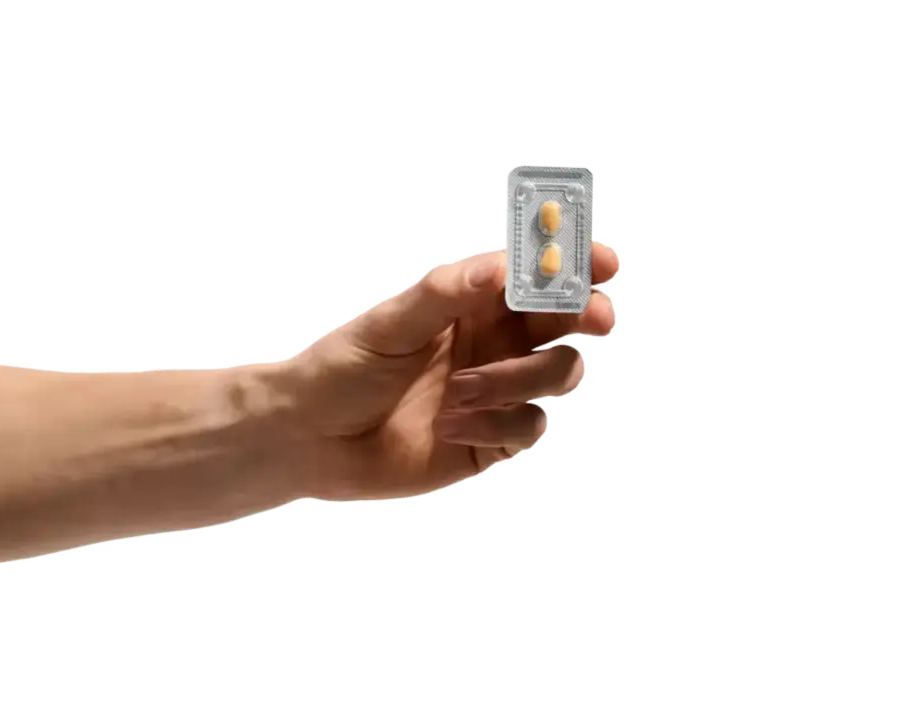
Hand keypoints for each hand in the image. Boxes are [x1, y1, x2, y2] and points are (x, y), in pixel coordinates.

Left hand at [279, 240, 620, 502]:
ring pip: (556, 374)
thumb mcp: (389, 323)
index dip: (574, 266)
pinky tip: (449, 425)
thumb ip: (446, 293)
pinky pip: (529, 425)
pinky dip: (497, 421)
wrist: (311, 438)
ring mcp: (498, 390)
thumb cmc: (344, 368)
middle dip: (585, 316)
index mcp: (471, 303)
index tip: (604, 261)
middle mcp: (493, 342)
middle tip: (594, 319)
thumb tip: (502, 267)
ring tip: (459, 391)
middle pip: (563, 323)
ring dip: (519, 378)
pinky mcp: (493, 436)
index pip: (534, 277)